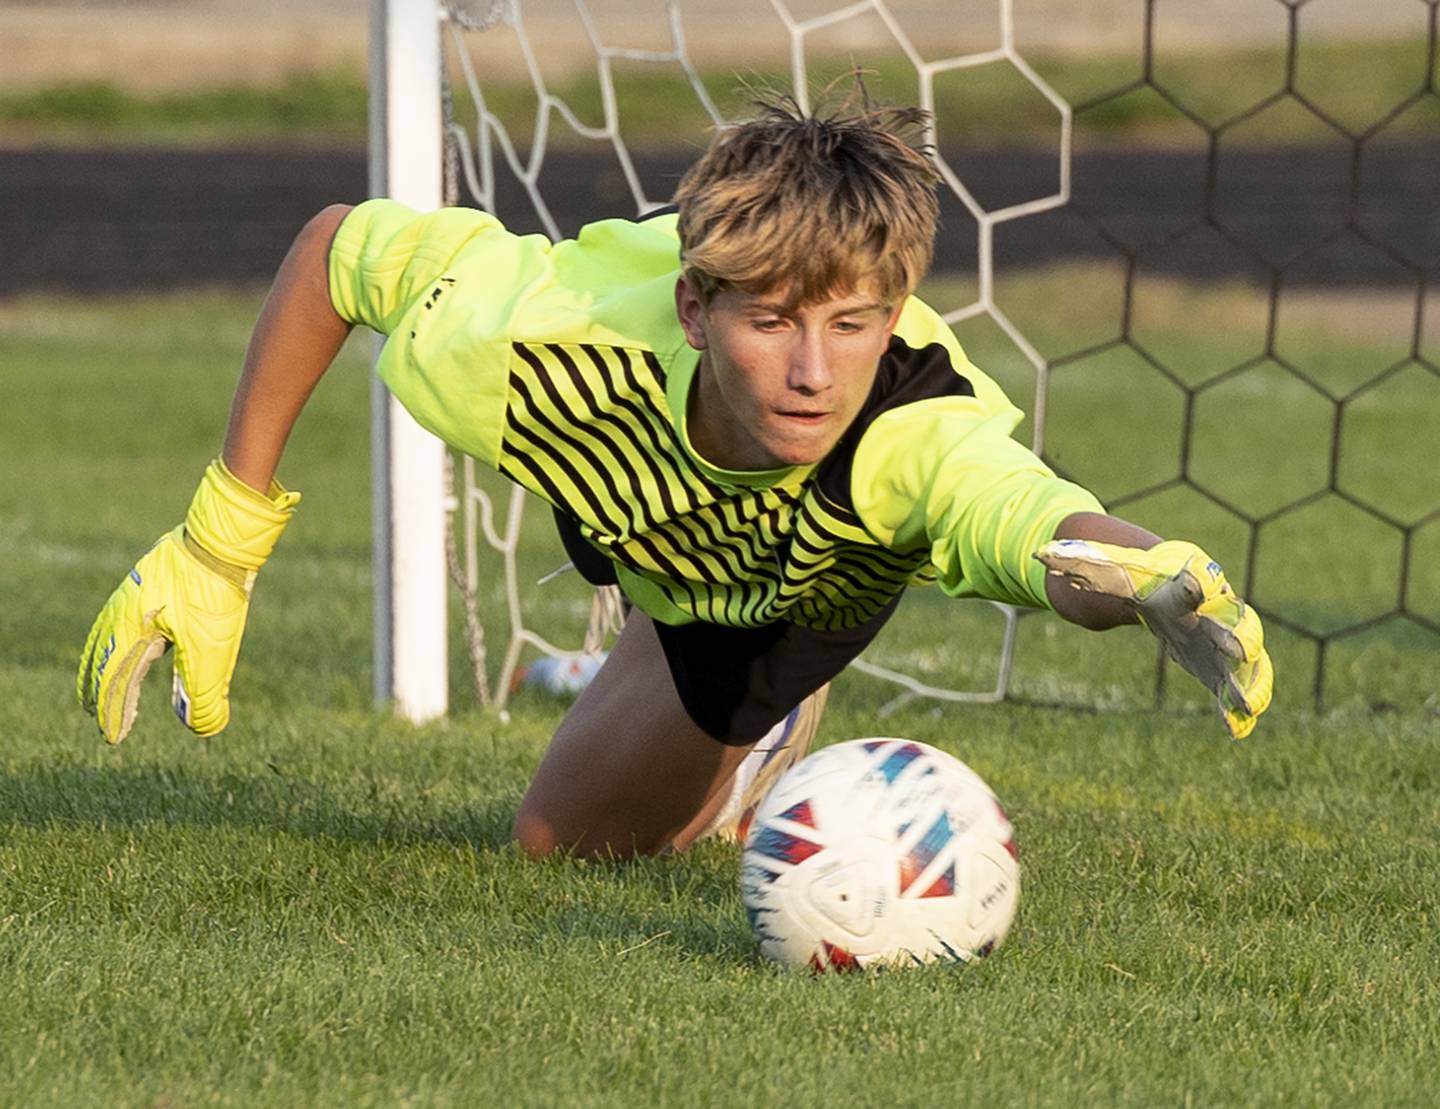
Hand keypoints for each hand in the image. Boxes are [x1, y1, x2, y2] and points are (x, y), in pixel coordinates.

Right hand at [77, 460, 299, 742]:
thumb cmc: (213, 593)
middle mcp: (122, 614)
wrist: (220, 540)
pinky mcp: (146, 582)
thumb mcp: (212, 648)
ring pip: (107, 638)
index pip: (114, 683)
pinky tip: (133, 641)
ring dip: (103, 666)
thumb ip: (204, 691)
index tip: (113, 738)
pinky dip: (116, 640)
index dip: (114, 712)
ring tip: (101, 683)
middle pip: (102, 661)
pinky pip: (120, 618)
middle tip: (97, 717)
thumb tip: (204, 728)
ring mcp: (131, 595)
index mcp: (131, 633)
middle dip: (100, 692)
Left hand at [1034, 539, 1272, 738]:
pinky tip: (1236, 731)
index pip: (1196, 577)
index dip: (1196, 582)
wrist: (1162, 583)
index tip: (1195, 584)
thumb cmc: (1131, 573)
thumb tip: (1040, 553)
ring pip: (1249, 658)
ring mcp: (1222, 636)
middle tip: (1240, 650)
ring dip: (1252, 681)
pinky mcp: (1219, 662)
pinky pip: (1235, 685)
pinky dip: (1237, 707)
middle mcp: (1215, 607)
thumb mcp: (1101, 565)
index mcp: (1187, 577)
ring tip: (1248, 708)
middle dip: (1239, 634)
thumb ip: (1076, 559)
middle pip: (1235, 619)